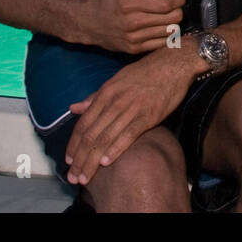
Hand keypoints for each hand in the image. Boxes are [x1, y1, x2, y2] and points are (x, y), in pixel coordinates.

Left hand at [64, 48, 194, 185]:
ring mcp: (131, 109)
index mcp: (105, 94)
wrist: (173, 64)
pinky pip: (128, 135)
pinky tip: (106, 163)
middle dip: (80, 159)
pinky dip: (115, 150)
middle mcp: (114, 102)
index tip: (68, 162)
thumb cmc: (144, 72)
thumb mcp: (115, 80)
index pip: (83, 124)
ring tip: (85, 178)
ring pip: (105, 139)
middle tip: (73, 178)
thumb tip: (73, 108)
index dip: (73, 145)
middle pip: (91, 136)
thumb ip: (94, 97)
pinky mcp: (148, 115)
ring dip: (92, 161)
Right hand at [79, 0, 185, 53]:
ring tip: (170, 14)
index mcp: (130, 4)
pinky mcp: (134, 49)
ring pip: (169, 32)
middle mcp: (132, 23)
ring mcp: (134, 38)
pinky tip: (163, 26)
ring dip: (173, 22)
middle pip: (172, 19)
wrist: (87, 23)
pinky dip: (166, 35)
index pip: (166, 4)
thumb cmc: (104, 0)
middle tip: (176, 3)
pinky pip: (161, 44)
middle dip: (178, 9)